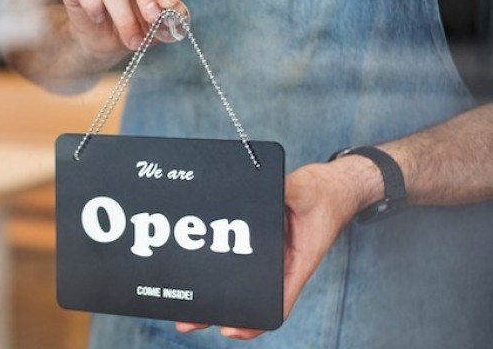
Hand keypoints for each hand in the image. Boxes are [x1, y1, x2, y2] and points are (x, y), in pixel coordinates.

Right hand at [58, 0, 183, 69]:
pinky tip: (100, 19)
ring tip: (133, 39)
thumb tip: (174, 11)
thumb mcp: (160, 21)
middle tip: (153, 17)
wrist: (102, 39)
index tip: (170, 1)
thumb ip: (170, 13)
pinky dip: (95, 9)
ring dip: (123, 16)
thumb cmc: (136, 20)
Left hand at [175, 157, 381, 339]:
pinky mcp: (259, 241)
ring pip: (238, 281)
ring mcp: (269, 256)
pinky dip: (217, 268)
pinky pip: (237, 260)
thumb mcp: (305, 190)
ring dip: (213, 293)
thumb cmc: (325, 194)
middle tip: (187, 322)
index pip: (275, 304)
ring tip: (183, 307)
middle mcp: (280, 265)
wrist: (332, 186)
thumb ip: (286, 191)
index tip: (230, 329)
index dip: (252, 322)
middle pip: (248, 297)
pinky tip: (194, 271)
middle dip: (219, 311)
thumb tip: (266, 189)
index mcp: (297, 263)